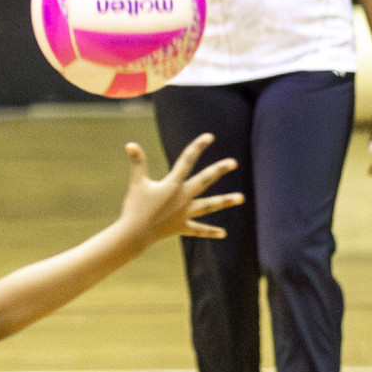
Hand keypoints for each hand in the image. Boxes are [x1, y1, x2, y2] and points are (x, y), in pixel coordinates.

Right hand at [117, 134, 242, 245]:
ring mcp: (184, 213)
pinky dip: (210, 231)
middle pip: (204, 181)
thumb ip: (137, 163)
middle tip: (234, 163)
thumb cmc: (134, 207)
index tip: (209, 137)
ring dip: (225, 201)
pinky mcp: (181, 226)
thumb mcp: (136, 183)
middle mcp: (182, 198)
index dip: (197, 148)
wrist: (134, 234)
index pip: (187, 162)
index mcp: (172, 185)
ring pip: (208, 206)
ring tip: (241, 198)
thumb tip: (130, 145)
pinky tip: (223, 233)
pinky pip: (198, 229)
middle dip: (219, 171)